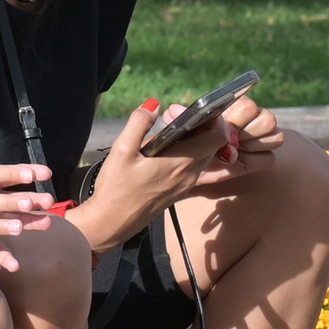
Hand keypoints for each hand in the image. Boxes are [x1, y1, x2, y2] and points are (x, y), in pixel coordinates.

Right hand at [79, 97, 230, 243]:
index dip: (213, 119)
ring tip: (169, 132)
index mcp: (181, 163)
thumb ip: (139, 122)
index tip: (192, 111)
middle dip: (201, 126)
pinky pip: (195, 169)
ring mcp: (186, 186)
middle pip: (213, 145)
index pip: (218, 136)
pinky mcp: (179, 193)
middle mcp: (190, 175)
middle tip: (173, 118)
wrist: (110, 224)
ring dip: (195, 141)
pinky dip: (189, 155)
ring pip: (205, 157)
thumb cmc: (116, 188)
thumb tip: (154, 104)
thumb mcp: (122, 149)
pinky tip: (166, 150)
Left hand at [188, 95, 280, 190]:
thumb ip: (183, 119)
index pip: (249, 104)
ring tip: (231, 153)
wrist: (191, 168)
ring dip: (252, 146)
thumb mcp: (185, 131)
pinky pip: (270, 158)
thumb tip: (172, 110)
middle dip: (247, 133)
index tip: (226, 133)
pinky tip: (238, 163)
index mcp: (233, 107)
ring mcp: (260, 138)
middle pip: (267, 119)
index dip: (239, 118)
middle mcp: (251, 119)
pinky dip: (254, 162)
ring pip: (276, 136)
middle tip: (230, 143)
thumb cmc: (190, 143)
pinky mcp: (264, 158)